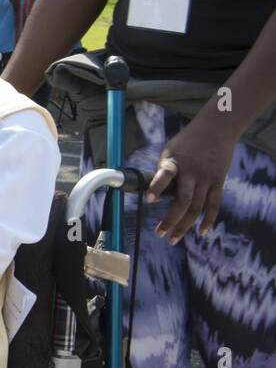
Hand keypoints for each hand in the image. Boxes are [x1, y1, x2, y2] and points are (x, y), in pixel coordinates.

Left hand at [145, 111, 237, 244]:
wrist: (217, 129)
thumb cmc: (187, 141)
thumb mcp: (170, 150)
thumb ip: (164, 170)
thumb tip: (155, 191)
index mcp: (175, 161)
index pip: (165, 174)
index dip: (157, 187)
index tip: (148, 200)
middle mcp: (192, 172)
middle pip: (183, 201)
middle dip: (170, 220)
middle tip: (159, 234)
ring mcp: (207, 179)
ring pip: (197, 207)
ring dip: (185, 225)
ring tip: (173, 239)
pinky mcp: (218, 182)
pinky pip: (214, 205)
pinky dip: (208, 220)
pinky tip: (201, 232)